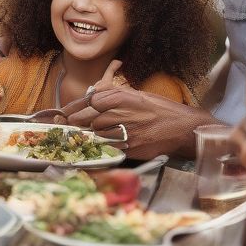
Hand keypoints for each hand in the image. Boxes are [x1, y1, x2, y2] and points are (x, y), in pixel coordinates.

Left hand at [65, 88, 212, 159]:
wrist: (183, 128)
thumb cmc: (161, 110)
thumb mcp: (137, 96)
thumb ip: (115, 97)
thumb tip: (94, 100)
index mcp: (120, 96)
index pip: (87, 101)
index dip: (72, 108)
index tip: (63, 113)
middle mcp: (119, 111)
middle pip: (85, 119)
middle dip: (74, 124)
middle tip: (67, 128)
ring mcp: (123, 130)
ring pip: (94, 134)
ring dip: (87, 137)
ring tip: (80, 139)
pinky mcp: (128, 147)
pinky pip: (106, 149)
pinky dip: (99, 149)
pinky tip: (96, 149)